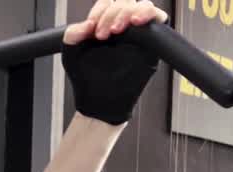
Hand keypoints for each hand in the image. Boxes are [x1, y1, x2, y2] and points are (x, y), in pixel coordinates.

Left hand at [62, 0, 165, 124]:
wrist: (99, 101)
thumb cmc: (87, 78)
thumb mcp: (72, 53)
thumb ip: (73, 34)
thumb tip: (86, 24)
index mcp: (105, 23)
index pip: (109, 1)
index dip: (101, 8)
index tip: (92, 25)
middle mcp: (124, 26)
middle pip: (128, 1)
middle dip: (114, 12)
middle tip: (102, 34)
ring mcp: (139, 34)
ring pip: (144, 6)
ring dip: (130, 11)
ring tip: (116, 29)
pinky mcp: (152, 44)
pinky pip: (160, 21)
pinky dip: (150, 15)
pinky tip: (135, 23)